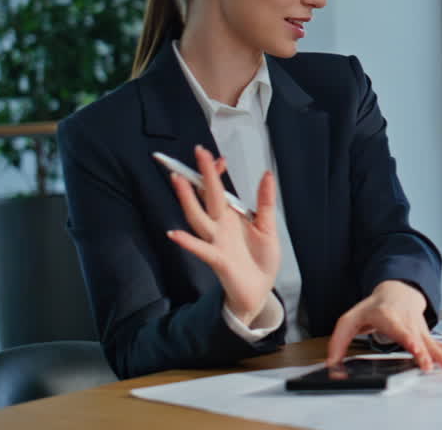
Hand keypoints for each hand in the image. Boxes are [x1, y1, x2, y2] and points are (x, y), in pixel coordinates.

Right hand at [165, 145, 280, 324]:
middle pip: (208, 196)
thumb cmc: (261, 258)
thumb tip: (267, 174)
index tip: (218, 156)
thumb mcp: (268, 226)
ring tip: (178, 180)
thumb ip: (265, 201)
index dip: (217, 173)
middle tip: (198, 152)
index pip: (219, 190)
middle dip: (203, 175)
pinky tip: (173, 233)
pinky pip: (200, 248)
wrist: (259, 290)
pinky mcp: (217, 259)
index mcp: (231, 217)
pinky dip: (187, 242)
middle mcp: (219, 226)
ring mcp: (216, 241)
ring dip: (188, 199)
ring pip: (197, 217)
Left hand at [325, 280, 441, 371]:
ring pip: (432, 342)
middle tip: (430, 366)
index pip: (398, 328)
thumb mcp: (350, 319)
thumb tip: (332, 363)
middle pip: (418, 338)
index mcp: (388, 317)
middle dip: (424, 352)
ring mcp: (419, 329)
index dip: (407, 337)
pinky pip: (440, 344)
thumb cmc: (373, 308)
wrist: (397, 291)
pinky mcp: (426, 335)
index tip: (415, 347)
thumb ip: (338, 341)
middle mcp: (407, 322)